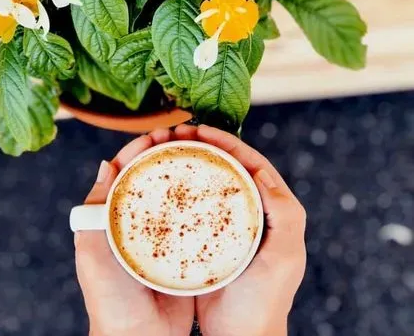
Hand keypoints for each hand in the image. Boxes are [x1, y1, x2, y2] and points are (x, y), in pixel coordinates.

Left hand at [74, 129, 194, 335]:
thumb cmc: (110, 301)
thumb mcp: (93, 254)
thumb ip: (93, 213)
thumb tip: (105, 164)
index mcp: (113, 218)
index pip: (125, 173)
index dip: (139, 149)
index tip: (158, 134)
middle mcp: (139, 222)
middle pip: (154, 178)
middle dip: (168, 153)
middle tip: (187, 137)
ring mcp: (163, 235)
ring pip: (177, 195)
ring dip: (189, 172)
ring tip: (207, 153)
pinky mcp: (185, 250)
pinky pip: (195, 219)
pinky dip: (204, 201)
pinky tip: (219, 188)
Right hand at [176, 125, 306, 335]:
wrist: (240, 335)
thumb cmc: (265, 300)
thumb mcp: (285, 257)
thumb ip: (285, 216)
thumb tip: (264, 173)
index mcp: (272, 209)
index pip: (251, 162)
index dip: (227, 141)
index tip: (200, 130)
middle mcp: (249, 210)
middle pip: (226, 166)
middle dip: (203, 145)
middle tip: (176, 134)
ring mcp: (226, 222)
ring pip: (208, 182)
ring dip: (188, 161)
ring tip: (163, 149)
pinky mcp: (205, 236)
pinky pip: (192, 204)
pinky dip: (179, 188)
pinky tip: (160, 182)